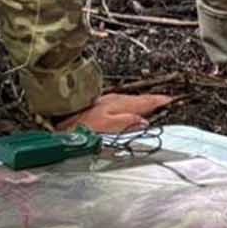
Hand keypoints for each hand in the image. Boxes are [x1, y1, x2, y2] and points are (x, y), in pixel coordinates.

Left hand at [56, 93, 173, 134]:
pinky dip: (128, 106)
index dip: (159, 101)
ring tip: (151, 103)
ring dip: (140, 102)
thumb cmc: (78, 128)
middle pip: (137, 99)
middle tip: (166, 99)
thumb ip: (127, 123)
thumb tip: (144, 121)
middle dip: (152, 99)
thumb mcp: (107, 128)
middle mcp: (111, 101)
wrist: (55, 128)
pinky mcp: (95, 108)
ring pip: (128, 101)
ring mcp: (102, 103)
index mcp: (117, 104)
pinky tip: (126, 110)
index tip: (172, 99)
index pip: (144, 102)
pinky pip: (119, 105)